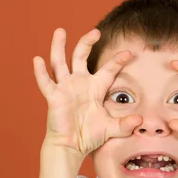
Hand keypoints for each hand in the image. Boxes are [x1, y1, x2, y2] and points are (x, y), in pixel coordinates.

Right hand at [33, 28, 142, 156]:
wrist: (72, 146)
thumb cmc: (89, 136)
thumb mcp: (111, 128)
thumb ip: (125, 124)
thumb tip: (140, 121)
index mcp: (95, 88)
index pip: (108, 70)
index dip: (117, 61)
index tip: (129, 53)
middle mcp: (79, 83)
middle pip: (81, 56)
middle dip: (87, 43)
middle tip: (95, 31)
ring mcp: (65, 88)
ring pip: (60, 62)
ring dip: (59, 46)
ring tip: (60, 31)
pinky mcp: (54, 97)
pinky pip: (46, 82)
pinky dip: (40, 72)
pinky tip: (37, 60)